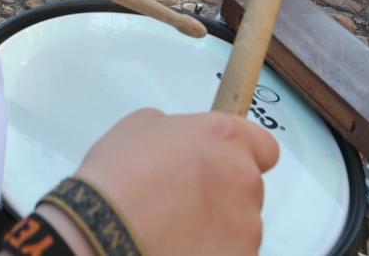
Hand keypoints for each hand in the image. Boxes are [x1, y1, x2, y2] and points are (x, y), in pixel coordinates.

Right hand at [63, 109, 279, 255]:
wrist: (105, 231)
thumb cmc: (117, 181)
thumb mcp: (141, 126)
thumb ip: (177, 130)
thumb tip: (180, 144)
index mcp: (225, 138)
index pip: (264, 147)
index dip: (243, 156)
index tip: (224, 164)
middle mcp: (243, 178)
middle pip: (247, 187)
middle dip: (222, 193)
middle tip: (184, 200)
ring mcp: (245, 225)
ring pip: (239, 225)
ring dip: (216, 226)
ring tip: (173, 227)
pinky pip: (230, 251)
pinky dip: (210, 250)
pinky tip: (177, 246)